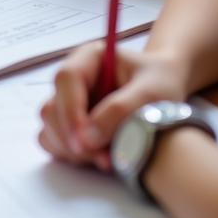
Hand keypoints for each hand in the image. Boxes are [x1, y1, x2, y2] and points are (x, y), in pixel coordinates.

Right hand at [38, 42, 188, 170]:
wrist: (167, 92)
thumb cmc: (161, 82)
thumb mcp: (151, 92)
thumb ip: (120, 110)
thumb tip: (86, 138)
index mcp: (88, 58)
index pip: (66, 79)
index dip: (71, 111)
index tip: (85, 141)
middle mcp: (73, 80)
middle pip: (52, 108)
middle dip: (73, 138)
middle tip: (103, 159)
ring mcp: (69, 102)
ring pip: (50, 128)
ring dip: (72, 150)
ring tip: (107, 159)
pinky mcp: (70, 124)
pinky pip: (55, 142)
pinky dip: (72, 156)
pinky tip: (99, 158)